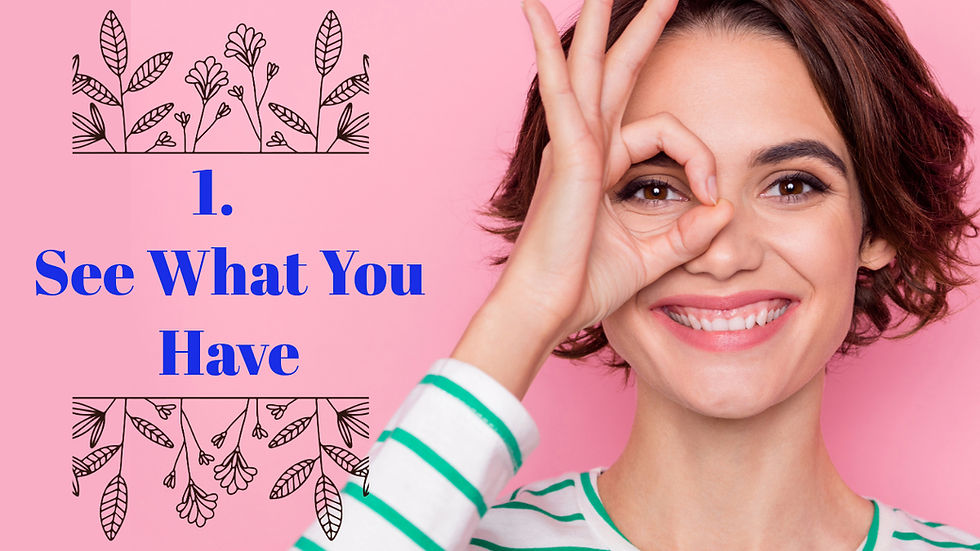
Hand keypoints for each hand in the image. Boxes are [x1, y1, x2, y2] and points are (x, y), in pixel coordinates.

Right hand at [452, 0, 732, 397]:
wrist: (546, 309)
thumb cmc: (583, 287)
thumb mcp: (653, 256)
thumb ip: (689, 233)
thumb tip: (726, 210)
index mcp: (603, 166)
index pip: (664, 132)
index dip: (699, 156)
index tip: (713, 195)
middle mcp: (585, 146)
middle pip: (612, 71)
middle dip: (635, 29)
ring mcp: (572, 145)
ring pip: (586, 65)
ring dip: (597, 21)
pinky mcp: (568, 154)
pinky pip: (563, 90)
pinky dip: (550, 50)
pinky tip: (535, 13)